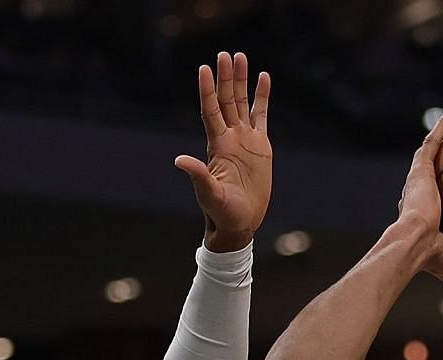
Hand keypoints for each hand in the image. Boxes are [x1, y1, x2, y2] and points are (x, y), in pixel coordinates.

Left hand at [174, 53, 271, 251]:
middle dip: (226, 78)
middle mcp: (230, 138)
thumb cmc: (221, 212)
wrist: (239, 222)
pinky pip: (261, 116)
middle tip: (226, 54)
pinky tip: (264, 78)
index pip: (211, 111)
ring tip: (241, 56)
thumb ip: (198, 176)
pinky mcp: (261, 146)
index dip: (207, 90)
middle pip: (226, 100)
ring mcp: (245, 140)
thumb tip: (179, 160)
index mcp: (217, 146)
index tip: (204, 68)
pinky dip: (262, 97)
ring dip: (241, 81)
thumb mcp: (209, 195)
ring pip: (242, 103)